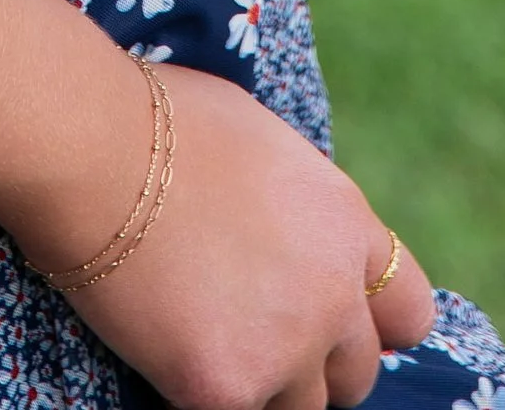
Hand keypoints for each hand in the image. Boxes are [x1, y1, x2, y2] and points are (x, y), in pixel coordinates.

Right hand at [23, 63, 435, 409]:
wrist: (97, 150)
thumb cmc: (161, 123)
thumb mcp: (264, 145)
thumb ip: (298, 208)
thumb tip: (288, 233)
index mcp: (345, 222)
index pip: (407, 311)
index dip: (370, 324)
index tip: (334, 323)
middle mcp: (332, 293)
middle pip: (357, 373)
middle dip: (315, 364)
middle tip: (256, 335)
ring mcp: (284, 348)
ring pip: (300, 408)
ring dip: (263, 387)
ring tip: (206, 337)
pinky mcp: (225, 388)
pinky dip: (202, 392)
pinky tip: (166, 348)